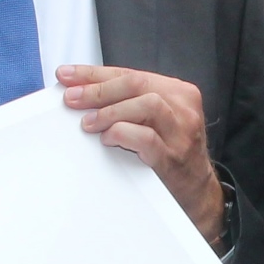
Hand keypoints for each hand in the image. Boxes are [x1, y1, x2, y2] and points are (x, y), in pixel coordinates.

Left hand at [56, 65, 223, 244]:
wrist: (196, 190)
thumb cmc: (170, 151)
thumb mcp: (156, 120)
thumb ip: (129, 103)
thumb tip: (83, 91)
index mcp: (177, 92)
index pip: (130, 73)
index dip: (95, 74)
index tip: (67, 76)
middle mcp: (182, 107)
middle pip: (137, 84)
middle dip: (98, 89)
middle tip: (72, 99)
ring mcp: (181, 132)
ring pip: (147, 104)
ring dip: (111, 111)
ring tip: (89, 123)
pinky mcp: (173, 156)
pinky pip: (146, 138)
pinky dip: (122, 133)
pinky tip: (108, 138)